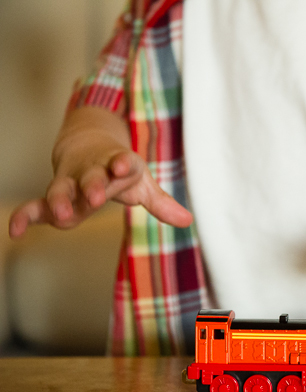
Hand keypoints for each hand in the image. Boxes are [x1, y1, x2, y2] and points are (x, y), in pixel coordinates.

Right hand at [8, 107, 192, 237]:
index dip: (122, 165)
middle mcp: (91, 171)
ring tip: (61, 216)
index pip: (121, 163)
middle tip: (95, 196)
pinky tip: (15, 232)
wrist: (87, 144)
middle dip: (92, 185)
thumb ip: (161, 203)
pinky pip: (35, 205)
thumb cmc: (118, 168)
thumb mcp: (142, 183)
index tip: (123, 165)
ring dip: (60, 201)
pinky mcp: (54, 193)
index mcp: (117, 165)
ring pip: (61, 188)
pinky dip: (24, 216)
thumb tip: (188, 220)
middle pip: (90, 177)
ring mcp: (70, 180)